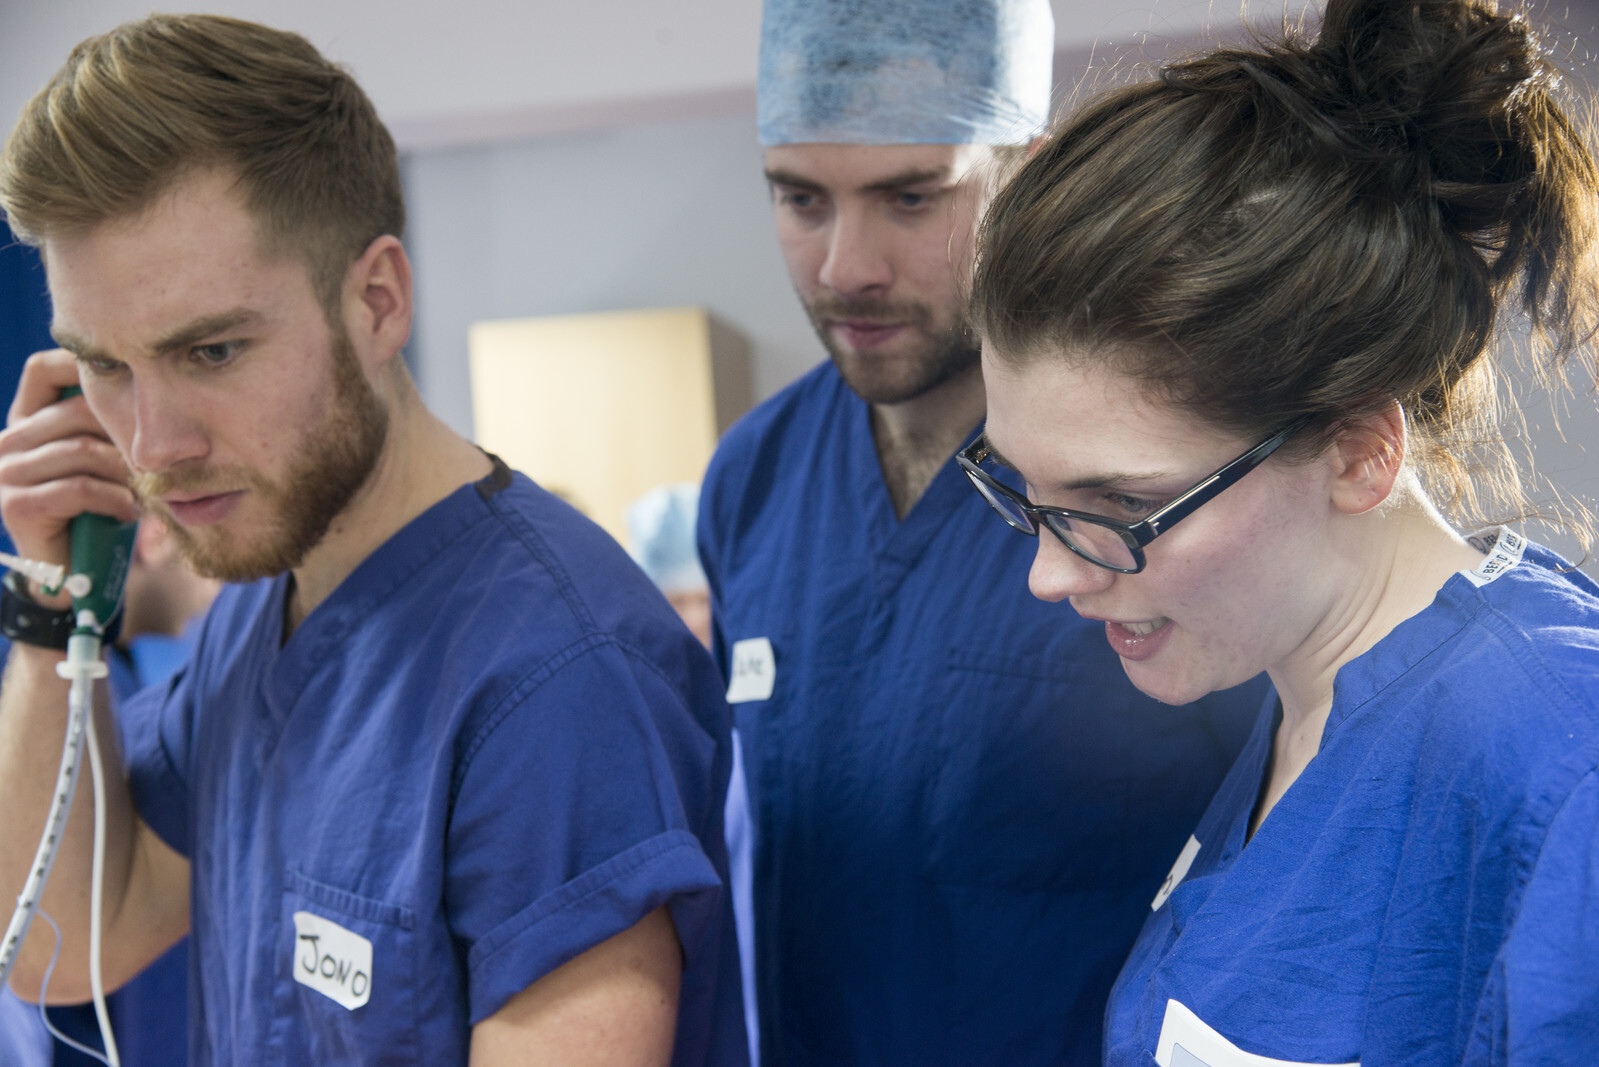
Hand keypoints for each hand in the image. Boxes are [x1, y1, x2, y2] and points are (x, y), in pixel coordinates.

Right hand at [0, 349, 135, 601]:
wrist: (73, 574)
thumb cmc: (96, 510)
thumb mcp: (100, 460)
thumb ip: (104, 427)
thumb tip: (145, 393)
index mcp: (25, 422)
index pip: (43, 370)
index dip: (80, 364)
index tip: (127, 379)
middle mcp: (7, 441)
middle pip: (76, 412)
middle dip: (122, 437)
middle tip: (150, 465)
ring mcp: (6, 473)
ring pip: (83, 451)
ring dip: (124, 474)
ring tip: (142, 493)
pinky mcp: (17, 505)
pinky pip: (79, 488)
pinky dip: (114, 500)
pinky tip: (128, 513)